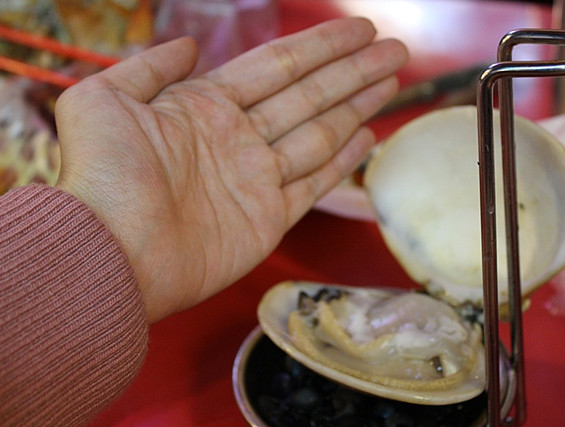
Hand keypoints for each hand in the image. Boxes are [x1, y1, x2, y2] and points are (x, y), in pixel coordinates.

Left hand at [54, 17, 407, 322]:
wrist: (110, 254)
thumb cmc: (101, 177)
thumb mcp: (102, 100)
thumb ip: (147, 68)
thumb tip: (185, 45)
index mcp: (204, 107)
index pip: (278, 66)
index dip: (321, 47)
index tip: (359, 30)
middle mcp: (237, 138)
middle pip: (310, 95)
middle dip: (353, 71)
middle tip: (393, 51)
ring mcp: (256, 178)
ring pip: (320, 133)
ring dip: (356, 107)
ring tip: (389, 83)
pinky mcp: (268, 218)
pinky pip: (314, 183)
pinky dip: (342, 162)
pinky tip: (366, 138)